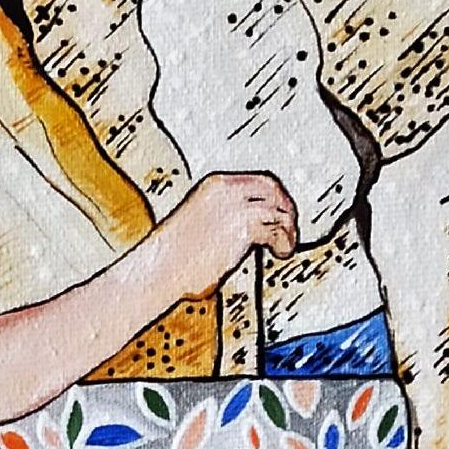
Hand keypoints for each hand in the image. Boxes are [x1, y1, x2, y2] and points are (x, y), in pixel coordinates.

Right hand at [153, 172, 297, 295]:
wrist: (159, 268)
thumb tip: (248, 233)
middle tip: (289, 228)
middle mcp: (227, 190)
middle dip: (286, 207)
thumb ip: (224, 218)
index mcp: (215, 185)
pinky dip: (284, 241)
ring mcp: (236, 207)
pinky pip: (277, 229)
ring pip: (279, 208)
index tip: (280, 214)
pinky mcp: (243, 227)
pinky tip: (280, 252)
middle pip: (272, 188)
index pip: (258, 181)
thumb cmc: (172, 255)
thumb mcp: (199, 222)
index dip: (274, 198)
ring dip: (288, 228)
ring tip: (285, 245)